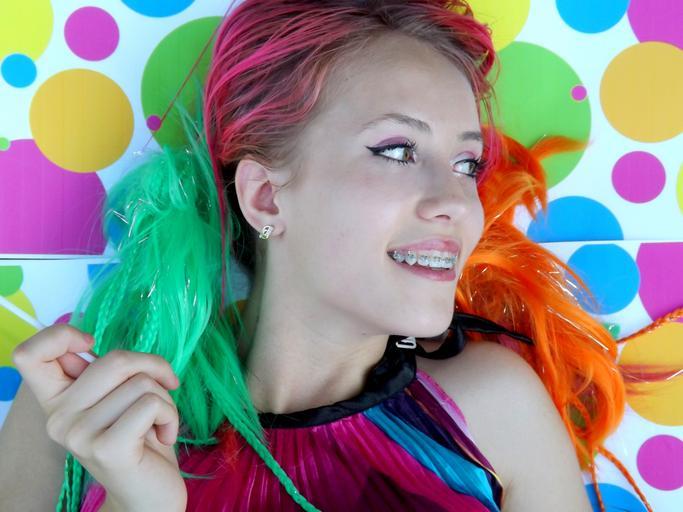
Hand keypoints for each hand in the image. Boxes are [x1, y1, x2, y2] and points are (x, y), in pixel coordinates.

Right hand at [12, 324, 186, 510]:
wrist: (149, 495)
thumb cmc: (139, 438)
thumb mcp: (115, 399)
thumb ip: (102, 373)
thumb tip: (88, 343)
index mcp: (55, 401)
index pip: (28, 354)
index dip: (61, 335)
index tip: (92, 345)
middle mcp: (57, 419)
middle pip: (114, 360)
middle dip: (152, 368)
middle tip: (161, 389)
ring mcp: (79, 435)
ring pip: (140, 382)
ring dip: (165, 398)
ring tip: (156, 422)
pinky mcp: (107, 448)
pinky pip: (151, 403)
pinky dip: (170, 415)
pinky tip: (163, 436)